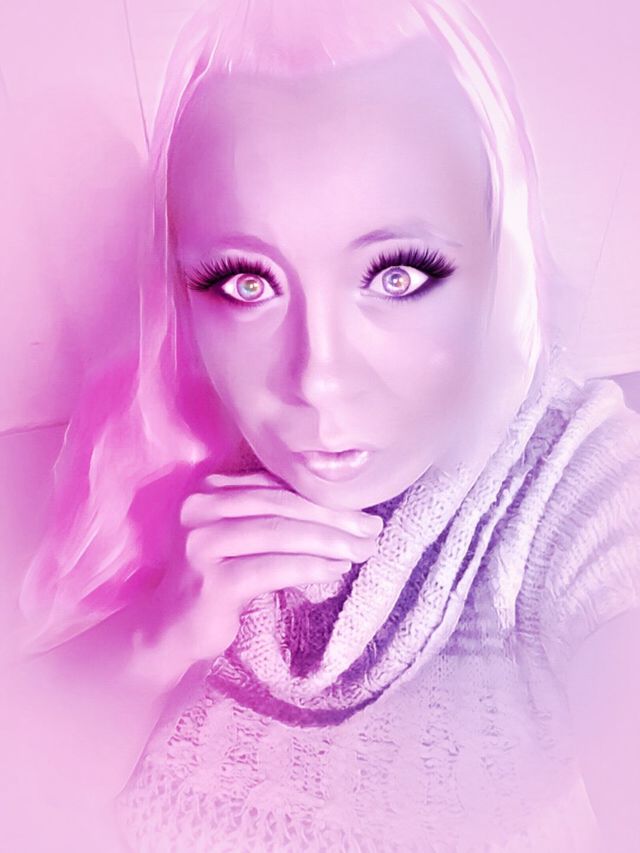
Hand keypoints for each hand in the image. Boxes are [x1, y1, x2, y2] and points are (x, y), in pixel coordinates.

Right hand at [131, 469, 382, 687]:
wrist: (171, 628)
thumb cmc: (217, 577)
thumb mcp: (240, 534)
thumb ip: (272, 513)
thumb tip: (344, 510)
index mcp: (208, 488)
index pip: (277, 486)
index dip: (324, 498)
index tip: (364, 512)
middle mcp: (199, 508)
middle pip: (282, 506)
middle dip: (334, 519)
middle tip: (373, 531)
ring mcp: (200, 544)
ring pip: (280, 534)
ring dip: (329, 542)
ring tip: (362, 551)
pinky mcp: (210, 581)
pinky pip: (272, 568)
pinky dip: (309, 567)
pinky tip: (336, 570)